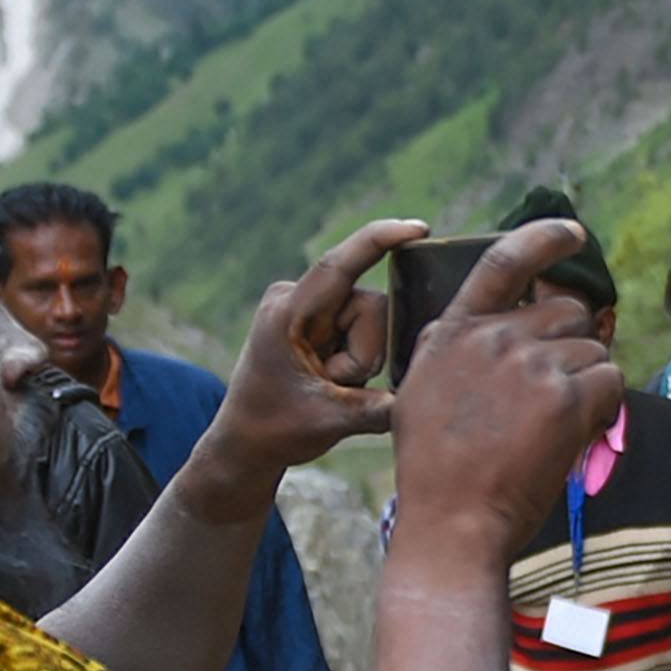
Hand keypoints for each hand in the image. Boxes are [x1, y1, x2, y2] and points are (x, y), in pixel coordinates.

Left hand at [179, 220, 417, 504]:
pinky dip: (358, 357)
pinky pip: (362, 327)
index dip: (379, 241)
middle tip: (334, 386)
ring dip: (362, 360)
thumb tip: (425, 396)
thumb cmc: (276, 429)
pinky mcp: (318, 318)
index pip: (337, 265)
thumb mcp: (331, 424)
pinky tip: (333, 378)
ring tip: (330, 385)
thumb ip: (379, 409)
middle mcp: (295, 298)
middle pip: (371, 307)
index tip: (417, 228)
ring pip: (372, 320)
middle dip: (366, 354)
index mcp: (287, 314)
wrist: (246, 443)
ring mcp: (306, 306)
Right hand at [377, 221, 619, 553]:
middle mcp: (490, 337)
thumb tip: (505, 330)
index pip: (502, 262)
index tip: (574, 233)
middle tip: (558, 399)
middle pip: (568, 313)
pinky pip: (611, 380)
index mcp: (452, 332)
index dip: (543, 240)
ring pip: (593, 350)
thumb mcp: (424, 396)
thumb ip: (461, 355)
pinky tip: (577, 435)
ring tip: (555, 429)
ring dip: (589, 386)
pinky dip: (607, 408)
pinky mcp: (563, 396)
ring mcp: (527, 363)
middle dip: (575, 349)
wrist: (451, 524)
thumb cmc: (440, 475)